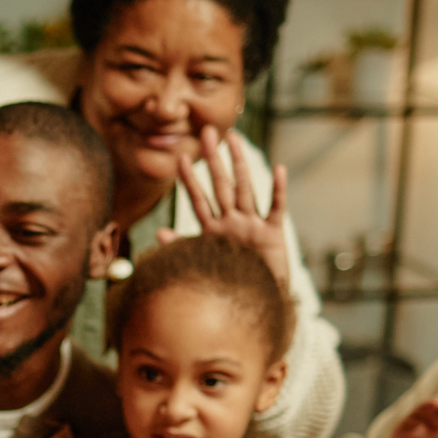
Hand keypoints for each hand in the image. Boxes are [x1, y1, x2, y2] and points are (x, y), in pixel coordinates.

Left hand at [162, 126, 290, 291]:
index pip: (198, 200)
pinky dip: (277, 190)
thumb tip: (158, 233)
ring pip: (245, 189)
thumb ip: (183, 247)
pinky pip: (276, 208)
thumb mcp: (204, 264)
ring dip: (239, 164)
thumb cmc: (229, 286)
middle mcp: (233, 222)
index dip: (189, 180)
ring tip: (233, 140)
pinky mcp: (273, 234)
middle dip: (213, 160)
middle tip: (207, 133)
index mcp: (214, 230)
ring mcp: (253, 225)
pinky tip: (278, 169)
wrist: (256, 304)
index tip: (179, 158)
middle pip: (221, 185)